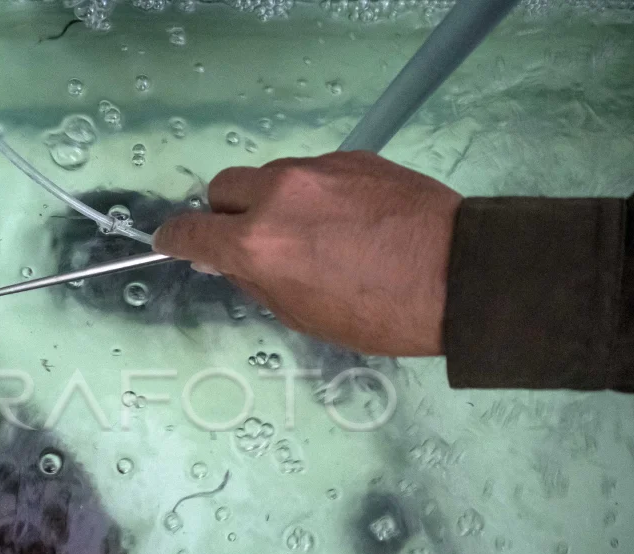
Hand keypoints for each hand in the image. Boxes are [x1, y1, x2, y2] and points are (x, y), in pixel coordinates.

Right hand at [153, 151, 462, 355]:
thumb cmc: (379, 314)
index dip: (175, 239)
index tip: (173, 243)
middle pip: (223, 188)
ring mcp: (316, 170)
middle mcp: (277, 197)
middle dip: (227, 214)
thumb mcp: (303, 315)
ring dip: (273, 201)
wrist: (460, 275)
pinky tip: (349, 220)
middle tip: (252, 239)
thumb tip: (231, 261)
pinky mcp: (352, 157)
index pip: (190, 231)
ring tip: (312, 232)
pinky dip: (315, 193)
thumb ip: (257, 281)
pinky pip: (313, 172)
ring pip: (270, 177)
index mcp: (257, 245)